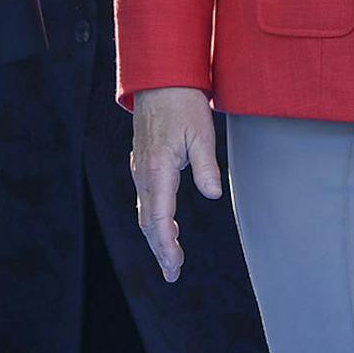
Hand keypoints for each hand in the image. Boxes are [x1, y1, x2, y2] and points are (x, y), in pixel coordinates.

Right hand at [131, 86, 223, 282]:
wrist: (159, 78)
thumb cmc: (182, 103)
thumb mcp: (202, 132)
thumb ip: (206, 165)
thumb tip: (212, 193)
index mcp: (158, 168)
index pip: (158, 217)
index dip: (165, 245)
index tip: (174, 265)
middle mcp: (144, 172)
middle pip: (147, 220)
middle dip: (159, 249)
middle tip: (173, 274)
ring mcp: (141, 167)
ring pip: (144, 210)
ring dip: (156, 236)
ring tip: (172, 258)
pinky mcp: (143, 162)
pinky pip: (146, 197)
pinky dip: (154, 217)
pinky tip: (166, 224)